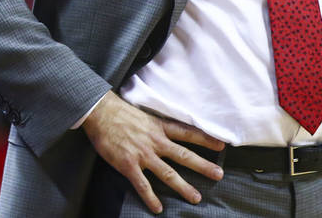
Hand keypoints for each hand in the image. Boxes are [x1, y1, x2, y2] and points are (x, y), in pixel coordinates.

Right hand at [81, 91, 224, 213]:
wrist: (99, 112)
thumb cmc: (119, 112)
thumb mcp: (144, 115)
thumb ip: (156, 126)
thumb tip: (165, 132)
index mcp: (159, 127)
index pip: (187, 133)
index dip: (205, 139)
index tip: (221, 145)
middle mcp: (155, 141)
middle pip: (184, 155)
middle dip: (203, 166)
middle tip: (219, 175)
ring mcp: (143, 154)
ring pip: (168, 173)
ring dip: (183, 186)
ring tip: (196, 198)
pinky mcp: (129, 164)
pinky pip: (142, 185)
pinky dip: (150, 197)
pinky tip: (158, 208)